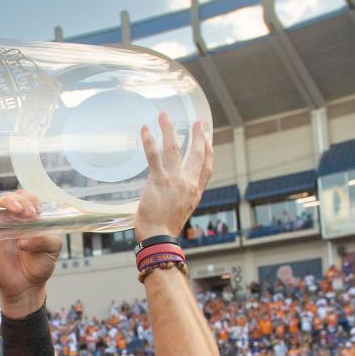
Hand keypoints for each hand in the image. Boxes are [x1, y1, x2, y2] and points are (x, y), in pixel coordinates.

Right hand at [0, 191, 59, 316]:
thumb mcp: (52, 249)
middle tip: (29, 213)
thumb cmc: (39, 266)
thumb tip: (25, 238)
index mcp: (32, 218)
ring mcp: (1, 226)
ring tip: (17, 211)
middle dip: (22, 200)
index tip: (37, 212)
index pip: (30, 198)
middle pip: (14, 196)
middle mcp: (16, 219)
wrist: (25, 286)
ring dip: (8, 201)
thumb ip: (46, 239)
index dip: (33, 200)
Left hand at [134, 114, 212, 241]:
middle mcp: (188, 184)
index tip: (208, 139)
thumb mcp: (179, 213)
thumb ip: (178, 200)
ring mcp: (175, 181)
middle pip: (197, 154)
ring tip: (165, 115)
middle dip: (198, 136)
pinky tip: (146, 129)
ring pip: (175, 149)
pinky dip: (150, 141)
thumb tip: (171, 196)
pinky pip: (154, 156)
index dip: (208, 152)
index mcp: (195, 193)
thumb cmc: (164, 230)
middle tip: (198, 122)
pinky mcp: (159, 181)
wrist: (159, 239)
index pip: (206, 168)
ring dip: (170, 130)